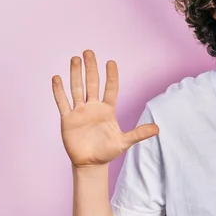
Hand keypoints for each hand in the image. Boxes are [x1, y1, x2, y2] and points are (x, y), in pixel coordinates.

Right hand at [51, 50, 158, 166]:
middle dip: (90, 68)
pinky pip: (62, 102)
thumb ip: (139, 133)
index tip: (111, 62)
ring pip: (77, 89)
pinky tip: (57, 78)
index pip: (110, 89)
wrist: (90, 163)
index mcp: (108, 110)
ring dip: (75, 74)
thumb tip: (158, 129)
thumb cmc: (108, 151)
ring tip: (75, 59)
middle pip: (92, 83)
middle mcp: (93, 107)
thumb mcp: (125, 142)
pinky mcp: (68, 119)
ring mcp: (80, 112)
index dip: (111, 76)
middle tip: (88, 52)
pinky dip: (59, 91)